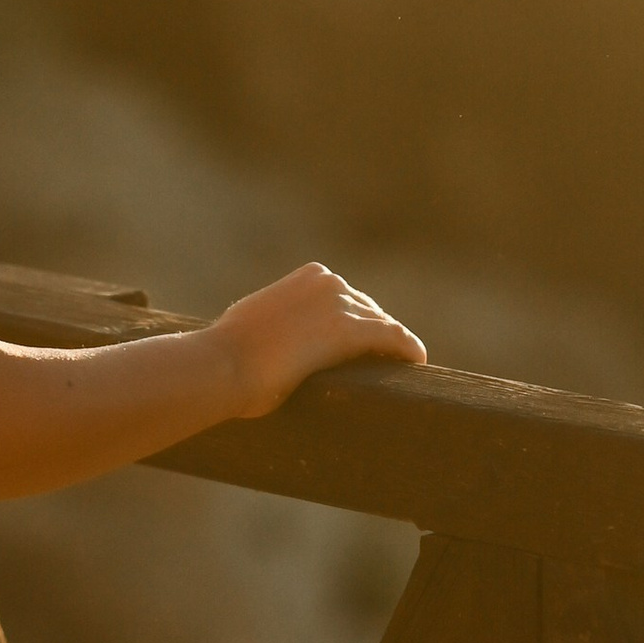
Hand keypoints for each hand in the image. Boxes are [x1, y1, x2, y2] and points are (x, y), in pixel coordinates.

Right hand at [211, 263, 424, 422]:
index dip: (358, 322)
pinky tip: (417, 363)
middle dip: (376, 334)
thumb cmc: (230, 351)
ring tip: (401, 366)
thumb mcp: (253, 320)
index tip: (365, 345)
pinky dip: (408, 350)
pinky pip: (394, 339)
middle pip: (367, 309)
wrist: (226, 362)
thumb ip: (274, 318)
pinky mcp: (352, 331)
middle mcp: (328, 282)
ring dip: (393, 346)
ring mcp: (341, 304)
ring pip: (382, 325)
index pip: (346, 298)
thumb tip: (271, 334)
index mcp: (307, 276)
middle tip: (384, 361)